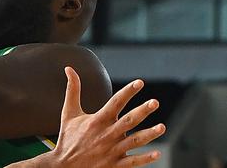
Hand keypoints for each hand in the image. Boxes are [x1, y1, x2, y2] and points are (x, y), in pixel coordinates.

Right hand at [49, 67, 165, 167]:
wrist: (64, 165)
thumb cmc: (68, 137)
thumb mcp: (69, 113)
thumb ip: (73, 90)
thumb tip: (69, 69)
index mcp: (97, 120)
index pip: (115, 102)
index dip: (128, 91)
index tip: (139, 82)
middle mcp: (107, 134)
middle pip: (128, 120)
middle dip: (142, 111)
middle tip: (154, 102)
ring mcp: (112, 150)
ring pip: (135, 141)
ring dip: (149, 134)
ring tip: (162, 127)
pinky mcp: (114, 164)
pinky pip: (133, 161)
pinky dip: (145, 158)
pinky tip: (157, 153)